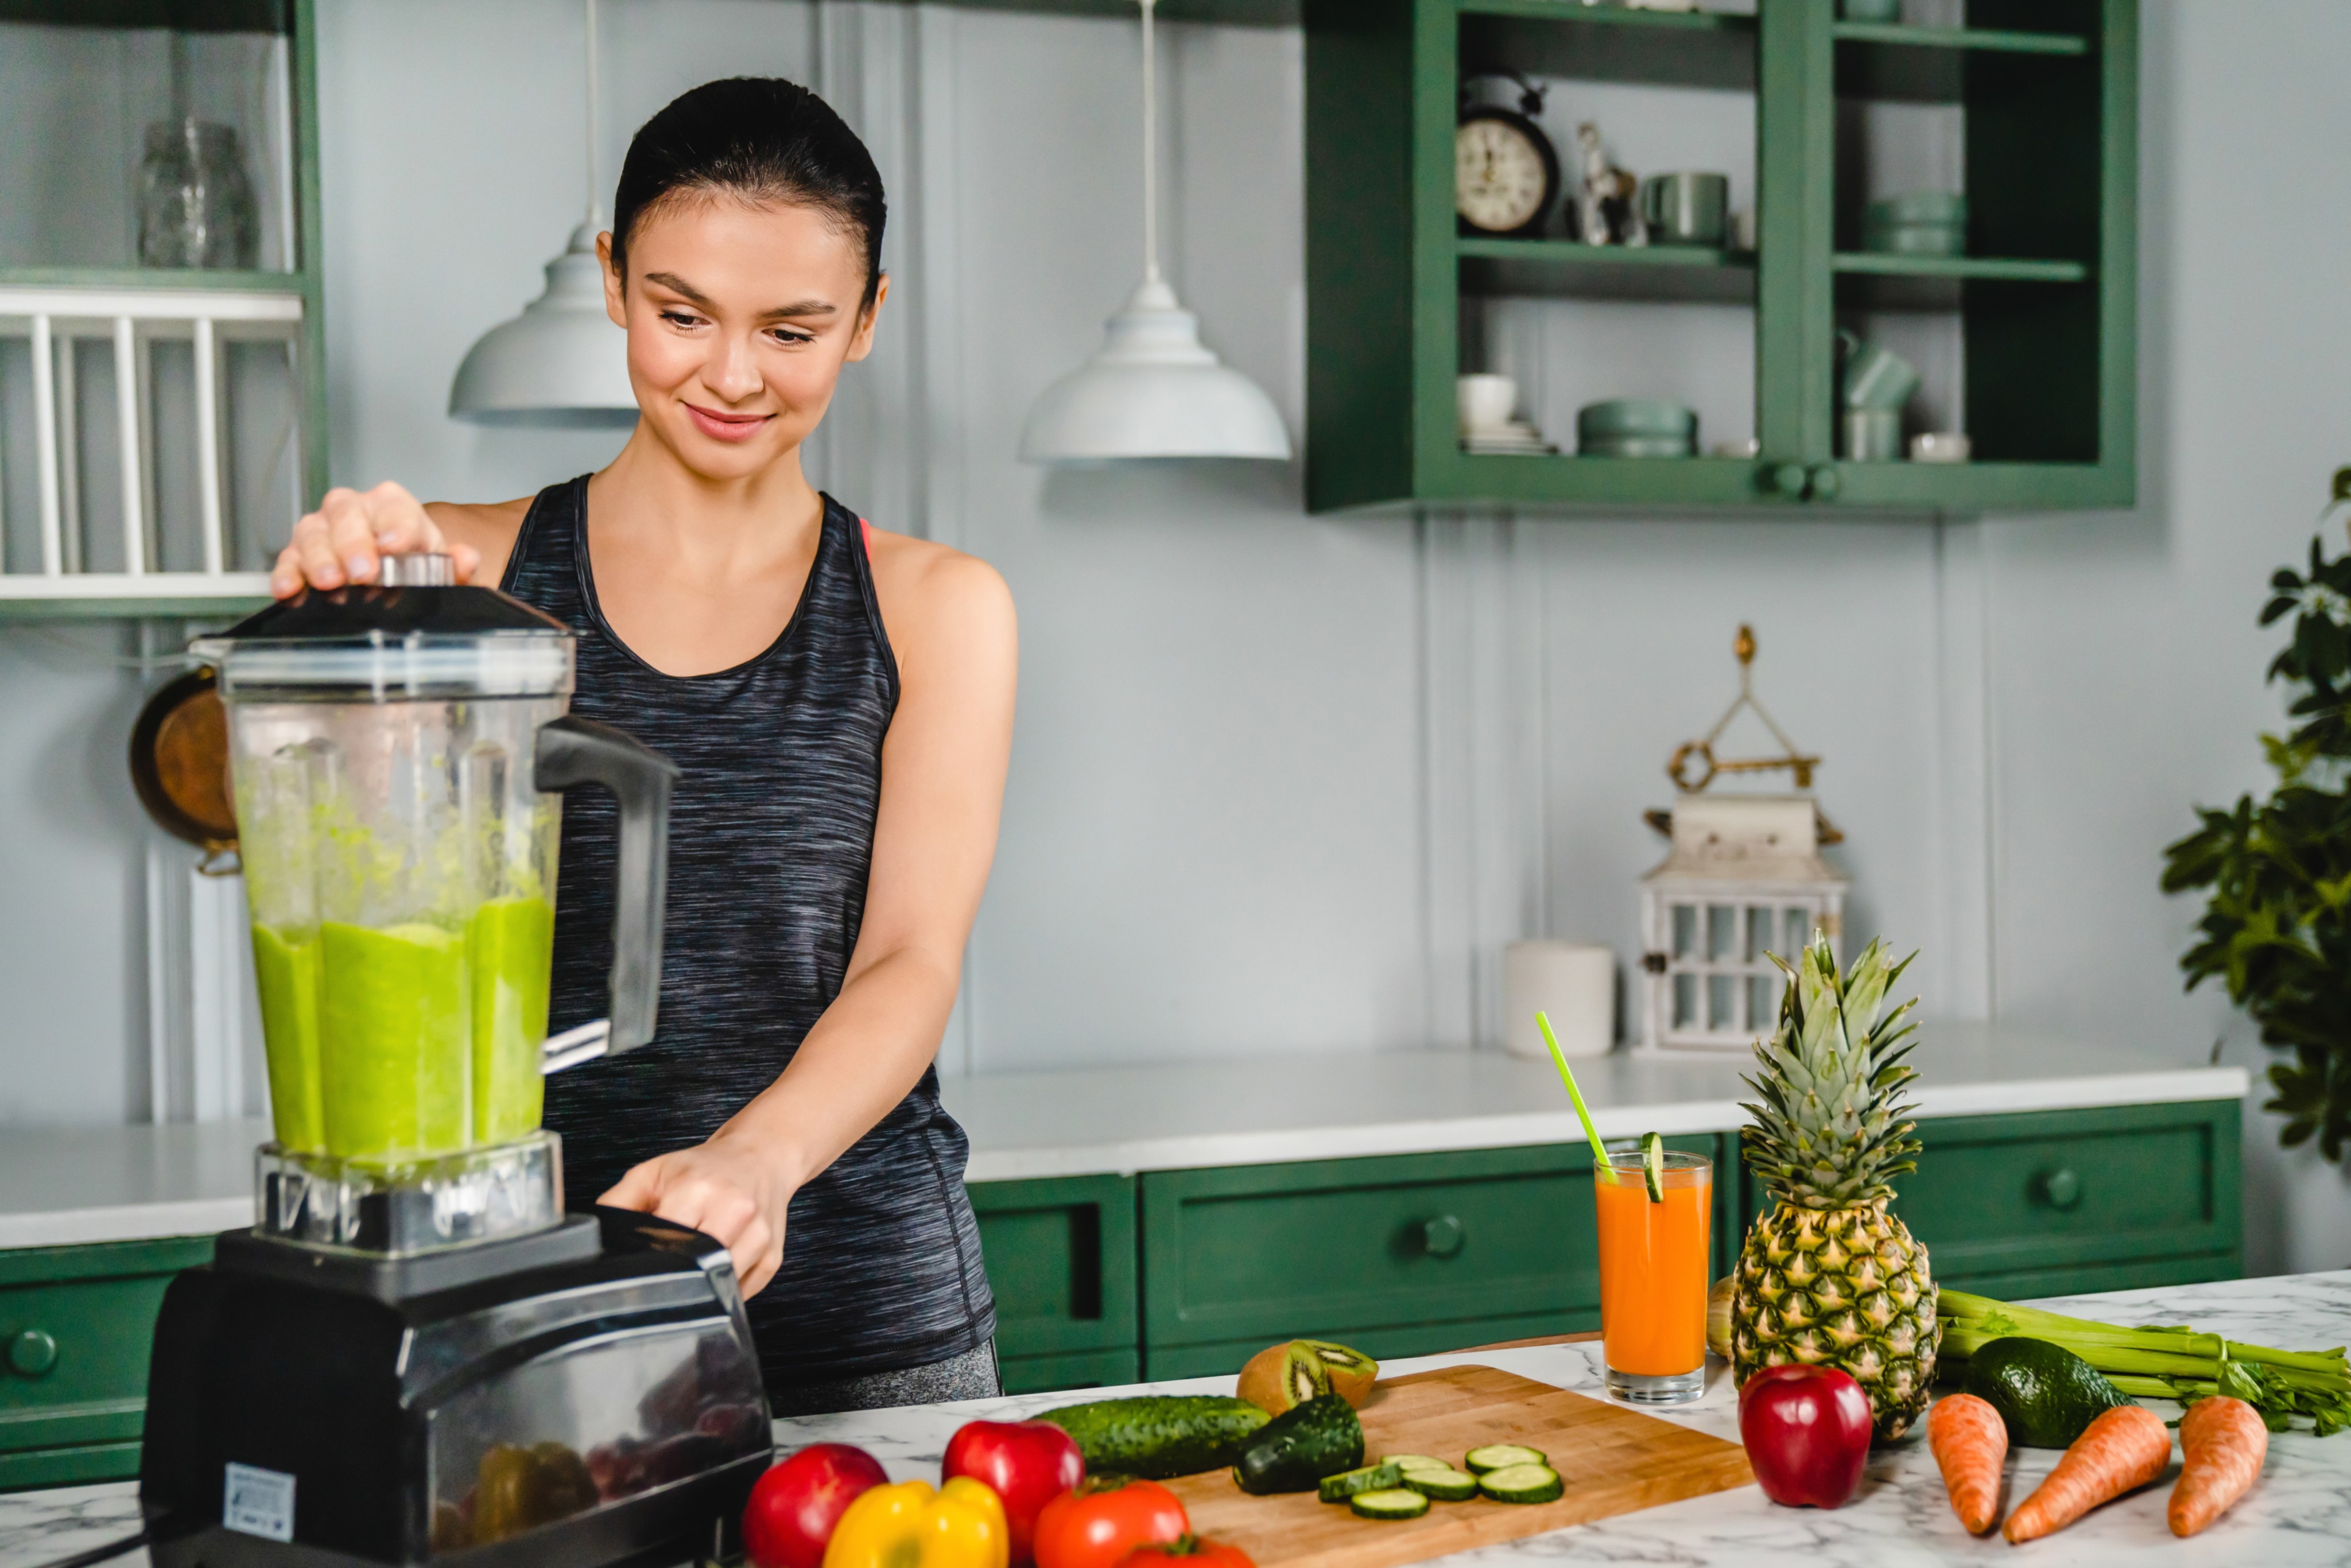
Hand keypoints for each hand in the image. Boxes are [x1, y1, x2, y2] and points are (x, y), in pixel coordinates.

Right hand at [270, 481, 479, 596]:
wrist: (393, 571)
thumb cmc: (412, 561)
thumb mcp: (440, 565)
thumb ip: (457, 564)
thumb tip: (466, 558)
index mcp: (393, 506)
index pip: (394, 508)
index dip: (395, 527)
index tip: (395, 547)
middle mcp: (354, 510)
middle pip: (347, 514)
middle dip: (353, 543)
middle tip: (362, 572)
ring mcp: (323, 530)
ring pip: (313, 532)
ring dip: (319, 558)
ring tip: (329, 583)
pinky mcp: (299, 554)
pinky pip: (287, 559)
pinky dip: (286, 574)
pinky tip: (289, 590)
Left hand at [599, 1129, 794, 1295]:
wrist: (761, 1155)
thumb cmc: (706, 1166)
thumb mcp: (655, 1172)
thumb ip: (619, 1201)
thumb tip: (594, 1237)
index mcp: (700, 1188)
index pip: (668, 1241)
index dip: (651, 1258)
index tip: (642, 1264)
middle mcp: (736, 1211)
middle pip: (696, 1268)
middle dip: (676, 1276)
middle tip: (665, 1272)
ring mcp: (759, 1237)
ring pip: (718, 1285)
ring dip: (700, 1285)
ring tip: (692, 1266)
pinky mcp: (773, 1257)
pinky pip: (739, 1292)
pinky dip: (722, 1288)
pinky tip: (714, 1269)